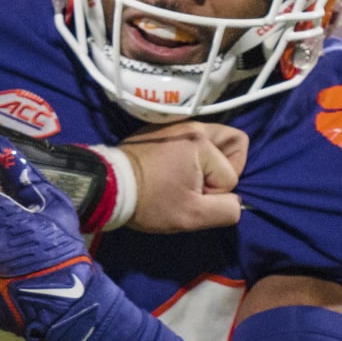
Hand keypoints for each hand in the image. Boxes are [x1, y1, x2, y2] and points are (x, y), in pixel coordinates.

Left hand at [119, 121, 247, 232]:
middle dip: (226, 167)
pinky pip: (191, 139)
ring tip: (187, 179)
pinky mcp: (160, 130)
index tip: (188, 198)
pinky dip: (189, 155)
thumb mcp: (193, 216)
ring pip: (213, 140)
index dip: (215, 193)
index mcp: (202, 142)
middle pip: (234, 142)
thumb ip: (226, 210)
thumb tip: (234, 201)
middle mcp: (193, 125)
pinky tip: (172, 171)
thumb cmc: (150, 201)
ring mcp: (175, 125)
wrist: (107, 187)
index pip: (231, 174)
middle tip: (202, 185)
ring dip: (208, 162)